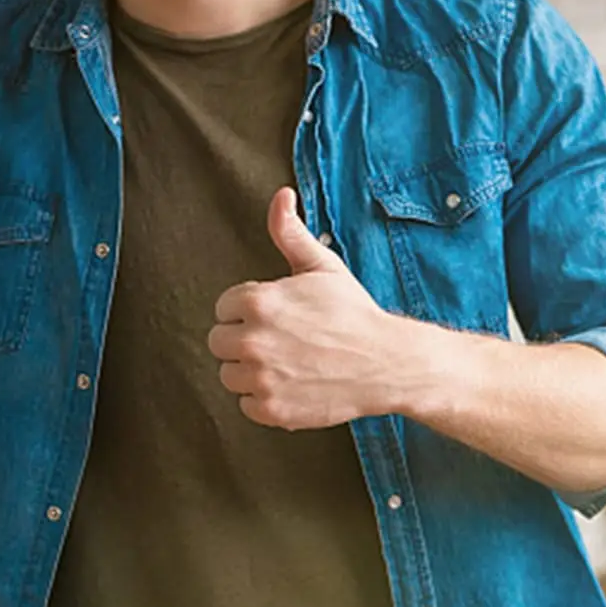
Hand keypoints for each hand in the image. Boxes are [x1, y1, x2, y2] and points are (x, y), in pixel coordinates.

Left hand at [205, 187, 387, 428]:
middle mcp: (253, 340)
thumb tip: (281, 196)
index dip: (247, 311)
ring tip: (285, 363)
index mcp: (258, 301)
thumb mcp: (322, 266)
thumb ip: (290, 232)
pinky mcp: (271, 410)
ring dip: (250, 371)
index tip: (274, 316)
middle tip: (278, 341)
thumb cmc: (353, 313)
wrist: (386, 362)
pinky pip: (245, 405)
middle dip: (243, 340)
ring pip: (229, 375)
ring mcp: (261, 378)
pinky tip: (290, 385)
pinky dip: (264, 399)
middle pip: (219, 342)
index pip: (223, 308)